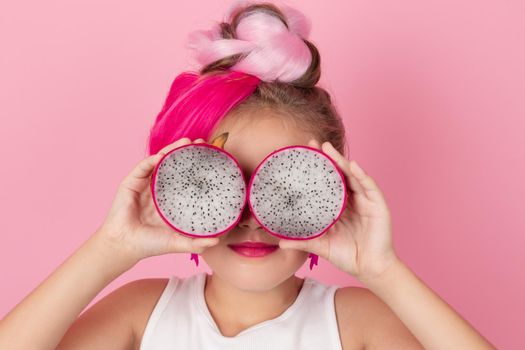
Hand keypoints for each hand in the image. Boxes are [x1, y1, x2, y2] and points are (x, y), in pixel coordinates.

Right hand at [94, 137, 219, 265]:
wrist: (125, 246)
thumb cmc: (150, 244)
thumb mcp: (178, 242)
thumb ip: (196, 242)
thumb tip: (217, 240)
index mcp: (170, 200)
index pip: (187, 179)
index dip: (198, 168)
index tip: (212, 159)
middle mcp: (159, 189)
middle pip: (175, 166)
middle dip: (187, 153)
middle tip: (202, 144)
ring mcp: (145, 185)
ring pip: (160, 161)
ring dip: (172, 150)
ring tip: (187, 141)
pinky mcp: (131, 183)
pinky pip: (143, 167)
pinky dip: (153, 159)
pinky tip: (163, 155)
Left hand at [278, 139, 399, 281]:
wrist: (369, 269)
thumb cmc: (347, 255)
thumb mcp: (321, 245)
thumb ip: (303, 241)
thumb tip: (279, 241)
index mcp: (338, 206)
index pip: (326, 182)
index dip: (316, 168)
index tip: (302, 154)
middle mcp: (352, 199)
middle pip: (339, 173)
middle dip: (328, 157)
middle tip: (314, 143)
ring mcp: (365, 200)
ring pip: (353, 175)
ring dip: (342, 160)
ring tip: (329, 149)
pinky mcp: (378, 205)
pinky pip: (369, 186)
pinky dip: (361, 175)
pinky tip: (352, 166)